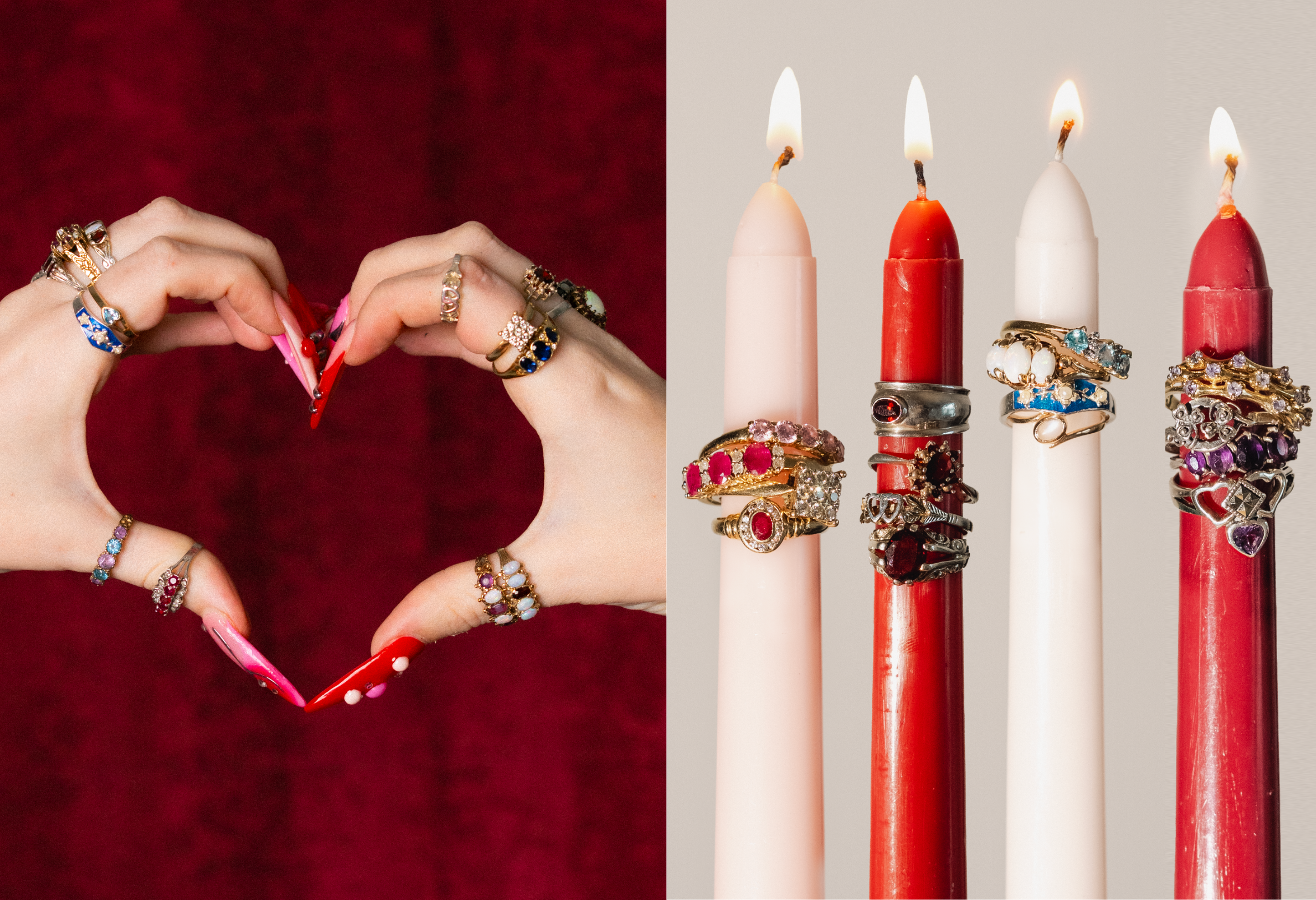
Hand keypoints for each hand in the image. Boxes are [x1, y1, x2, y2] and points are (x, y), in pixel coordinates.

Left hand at [0, 197, 307, 700]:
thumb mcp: (70, 538)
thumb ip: (165, 567)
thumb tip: (241, 620)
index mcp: (62, 339)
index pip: (176, 261)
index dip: (248, 286)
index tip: (289, 343)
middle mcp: (49, 304)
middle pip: (170, 226)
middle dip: (247, 261)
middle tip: (297, 323)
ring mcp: (41, 307)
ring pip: (148, 239)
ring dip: (217, 270)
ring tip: (268, 332)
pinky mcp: (42, 325)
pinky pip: (129, 284)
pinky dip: (187, 297)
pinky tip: (230, 338)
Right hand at [308, 223, 663, 708]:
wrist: (763, 533)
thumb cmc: (677, 547)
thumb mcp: (562, 572)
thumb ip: (465, 598)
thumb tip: (379, 644)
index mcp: (568, 379)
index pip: (464, 286)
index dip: (387, 303)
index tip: (343, 362)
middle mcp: (584, 345)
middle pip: (472, 250)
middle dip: (392, 273)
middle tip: (339, 338)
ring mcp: (596, 347)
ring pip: (498, 268)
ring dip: (425, 288)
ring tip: (366, 345)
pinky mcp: (602, 364)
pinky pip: (518, 306)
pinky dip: (458, 311)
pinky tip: (419, 349)